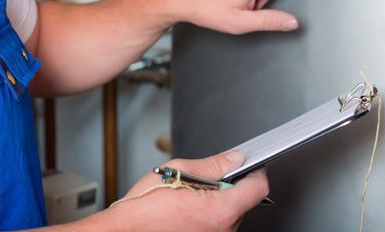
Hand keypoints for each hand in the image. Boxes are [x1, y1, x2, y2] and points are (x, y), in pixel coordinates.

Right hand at [107, 151, 267, 231]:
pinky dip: (208, 215)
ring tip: (189, 196)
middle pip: (243, 202)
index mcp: (220, 210)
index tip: (249, 165)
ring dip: (217, 202)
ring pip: (229, 214)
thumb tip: (233, 158)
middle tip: (204, 179)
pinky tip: (187, 210)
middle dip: (229, 186)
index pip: (257, 188)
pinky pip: (217, 225)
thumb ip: (212, 164)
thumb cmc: (145, 207)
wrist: (127, 231)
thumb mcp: (178, 171)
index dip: (255, 171)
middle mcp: (223, 230)